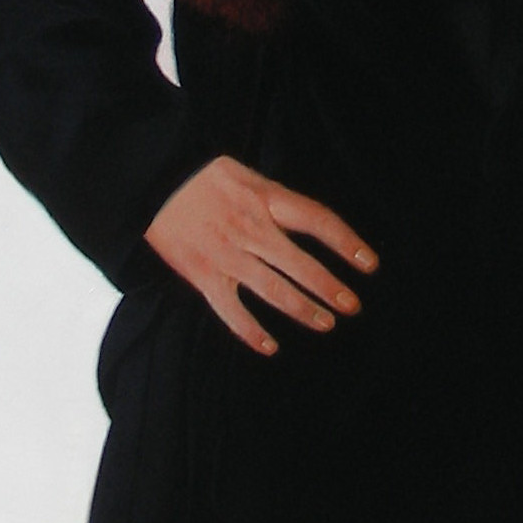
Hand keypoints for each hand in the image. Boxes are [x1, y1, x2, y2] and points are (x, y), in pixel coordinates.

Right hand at [145, 155, 377, 355]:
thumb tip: (306, 223)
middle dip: (331, 288)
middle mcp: (252, 228)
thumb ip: (275, 201)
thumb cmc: (202, 176)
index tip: (369, 263)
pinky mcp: (204, 275)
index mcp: (266, 199)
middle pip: (302, 264)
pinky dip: (251, 332)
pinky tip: (271, 346)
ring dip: (303, 310)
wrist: (153, 182)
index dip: (348, 242)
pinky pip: (231, 311)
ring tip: (326, 323)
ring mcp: (228, 255)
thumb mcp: (247, 175)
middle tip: (353, 306)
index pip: (318, 221)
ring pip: (274, 290)